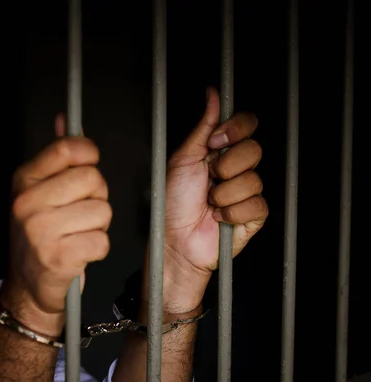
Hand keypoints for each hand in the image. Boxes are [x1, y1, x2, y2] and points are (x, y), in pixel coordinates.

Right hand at [0, 114, 111, 335]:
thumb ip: (56, 156)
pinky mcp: (57, 258)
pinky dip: (97, 249)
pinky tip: (79, 252)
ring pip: (102, 211)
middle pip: (93, 179)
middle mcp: (28, 203)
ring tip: (77, 234)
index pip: (68, 147)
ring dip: (98, 226)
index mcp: (24, 181)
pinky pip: (102, 241)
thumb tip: (65, 119)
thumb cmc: (39, 238)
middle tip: (80, 213)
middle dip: (97, 198)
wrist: (27, 288)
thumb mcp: (39, 193)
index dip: (89, 155)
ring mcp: (40, 231)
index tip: (88, 166)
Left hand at [157, 87, 267, 312]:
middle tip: (209, 178)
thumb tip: (212, 95)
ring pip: (252, 179)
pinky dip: (231, 212)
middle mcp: (236, 168)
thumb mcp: (183, 159)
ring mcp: (246, 191)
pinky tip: (218, 216)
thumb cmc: (173, 202)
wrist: (174, 238)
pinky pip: (255, 203)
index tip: (216, 141)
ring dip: (223, 194)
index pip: (246, 125)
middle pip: (253, 150)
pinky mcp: (254, 214)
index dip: (236, 129)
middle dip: (225, 166)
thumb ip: (202, 128)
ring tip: (209, 202)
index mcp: (220, 151)